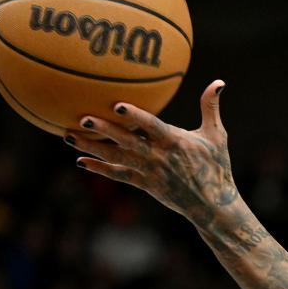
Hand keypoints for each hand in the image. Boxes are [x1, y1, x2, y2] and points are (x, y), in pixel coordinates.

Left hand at [70, 80, 237, 225]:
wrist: (212, 206)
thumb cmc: (216, 168)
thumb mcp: (216, 137)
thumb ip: (211, 108)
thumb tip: (219, 82)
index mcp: (175, 143)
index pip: (152, 127)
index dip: (135, 116)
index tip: (118, 104)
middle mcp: (159, 158)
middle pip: (127, 142)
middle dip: (104, 131)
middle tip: (82, 118)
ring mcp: (150, 173)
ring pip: (117, 158)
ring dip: (92, 148)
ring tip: (68, 136)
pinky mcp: (145, 185)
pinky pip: (119, 176)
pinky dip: (100, 169)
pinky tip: (81, 161)